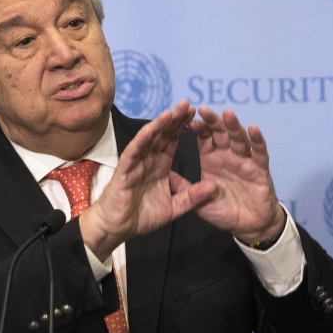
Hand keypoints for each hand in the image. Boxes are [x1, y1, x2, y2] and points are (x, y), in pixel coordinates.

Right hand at [80, 100, 216, 260]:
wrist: (118, 228)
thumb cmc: (142, 216)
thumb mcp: (175, 207)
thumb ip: (193, 197)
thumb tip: (214, 186)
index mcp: (161, 165)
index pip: (173, 140)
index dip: (184, 127)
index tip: (197, 114)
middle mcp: (149, 159)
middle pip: (163, 134)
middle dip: (175, 119)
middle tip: (188, 104)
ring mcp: (136, 162)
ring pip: (149, 139)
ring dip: (160, 125)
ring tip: (173, 111)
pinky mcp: (125, 169)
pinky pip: (135, 151)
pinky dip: (142, 139)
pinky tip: (152, 128)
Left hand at [190, 107, 283, 244]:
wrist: (249, 225)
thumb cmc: (223, 210)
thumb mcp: (198, 201)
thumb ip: (185, 189)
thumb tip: (165, 176)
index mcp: (212, 158)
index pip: (204, 137)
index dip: (196, 127)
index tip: (185, 118)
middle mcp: (228, 155)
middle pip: (220, 133)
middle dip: (212, 121)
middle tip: (203, 109)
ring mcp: (245, 160)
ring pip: (239, 138)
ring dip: (233, 126)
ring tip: (227, 114)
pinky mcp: (260, 168)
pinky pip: (260, 152)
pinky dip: (257, 141)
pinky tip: (253, 129)